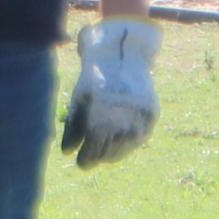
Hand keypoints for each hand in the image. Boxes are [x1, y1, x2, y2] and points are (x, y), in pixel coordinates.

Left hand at [63, 17, 159, 168]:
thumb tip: (66, 153)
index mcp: (100, 112)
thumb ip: (73, 127)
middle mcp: (122, 115)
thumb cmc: (95, 79)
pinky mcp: (152, 113)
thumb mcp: (79, 99)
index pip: (94, 148)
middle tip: (91, 160)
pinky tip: (119, 141)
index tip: (82, 164)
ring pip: (127, 147)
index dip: (87, 159)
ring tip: (104, 152)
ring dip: (114, 153)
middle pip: (110, 151)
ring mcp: (140, 114)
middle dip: (99, 157)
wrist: (123, 55)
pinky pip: (140, 137)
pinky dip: (129, 143)